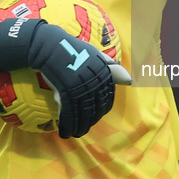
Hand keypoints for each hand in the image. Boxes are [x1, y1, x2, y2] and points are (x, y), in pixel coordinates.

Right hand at [0, 17, 130, 138]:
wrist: (48, 46)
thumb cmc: (70, 49)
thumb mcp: (94, 55)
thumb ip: (111, 69)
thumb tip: (130, 80)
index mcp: (103, 72)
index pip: (107, 98)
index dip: (101, 110)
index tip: (95, 116)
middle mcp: (94, 79)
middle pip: (95, 108)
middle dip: (90, 121)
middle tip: (84, 128)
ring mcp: (80, 85)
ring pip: (83, 113)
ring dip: (79, 126)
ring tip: (75, 133)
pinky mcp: (66, 89)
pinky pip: (69, 112)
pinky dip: (68, 123)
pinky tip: (65, 131)